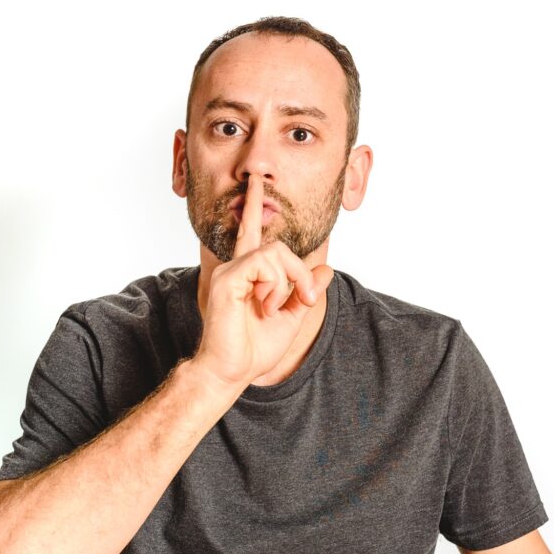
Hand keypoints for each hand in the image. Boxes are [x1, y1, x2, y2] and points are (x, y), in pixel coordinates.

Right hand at [192, 174, 333, 389]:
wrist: (231, 371)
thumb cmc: (254, 349)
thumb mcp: (292, 317)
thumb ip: (306, 291)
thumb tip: (326, 269)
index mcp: (248, 274)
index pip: (250, 232)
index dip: (253, 206)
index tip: (256, 182)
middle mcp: (236, 267)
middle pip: (277, 246)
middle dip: (300, 272)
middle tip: (306, 299)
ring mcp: (230, 272)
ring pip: (276, 254)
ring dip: (287, 283)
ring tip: (272, 309)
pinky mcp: (228, 280)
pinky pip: (264, 265)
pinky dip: (274, 287)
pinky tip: (263, 307)